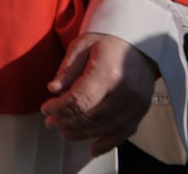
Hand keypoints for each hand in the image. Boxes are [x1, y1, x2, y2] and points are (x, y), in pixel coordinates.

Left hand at [40, 33, 158, 155]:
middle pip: (91, 117)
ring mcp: (135, 103)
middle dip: (67, 122)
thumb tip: (53, 89)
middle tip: (51, 122)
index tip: (46, 109)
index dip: (59, 108)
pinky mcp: (141, 110)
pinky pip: (124, 133)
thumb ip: (67, 68)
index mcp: (107, 72)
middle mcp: (124, 91)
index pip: (79, 100)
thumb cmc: (110, 41)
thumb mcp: (83, 45)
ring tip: (65, 132)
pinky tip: (93, 147)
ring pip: (105, 128)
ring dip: (82, 134)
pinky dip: (107, 143)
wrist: (140, 44)